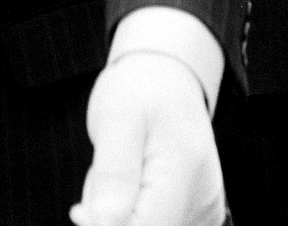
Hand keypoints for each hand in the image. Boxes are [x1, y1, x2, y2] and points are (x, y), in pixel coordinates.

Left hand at [71, 53, 224, 225]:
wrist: (169, 76)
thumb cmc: (141, 89)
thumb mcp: (116, 119)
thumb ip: (113, 174)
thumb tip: (104, 223)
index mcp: (184, 171)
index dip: (104, 225)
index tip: (82, 209)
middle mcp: (203, 197)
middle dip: (112, 214)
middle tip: (104, 175)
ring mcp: (205, 207)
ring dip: (121, 212)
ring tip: (121, 169)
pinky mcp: (200, 212)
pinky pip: (157, 223)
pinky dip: (135, 210)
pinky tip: (133, 180)